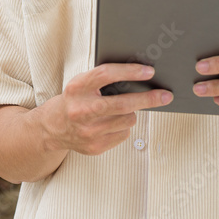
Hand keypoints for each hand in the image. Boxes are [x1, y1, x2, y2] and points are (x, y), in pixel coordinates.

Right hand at [39, 63, 172, 155]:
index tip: (149, 71)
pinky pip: (123, 134)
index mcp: (77, 88)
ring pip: (128, 119)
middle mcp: (82, 110)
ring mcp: (89, 131)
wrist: (52, 128)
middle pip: (124, 104)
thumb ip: (103, 80)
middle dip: (149, 99)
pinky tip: (109, 124)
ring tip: (118, 110)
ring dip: (130, 113)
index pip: (107, 75)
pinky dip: (122, 127)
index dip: (130, 71)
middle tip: (166, 95)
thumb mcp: (81, 84)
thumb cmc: (73, 100)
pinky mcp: (95, 146)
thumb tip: (138, 76)